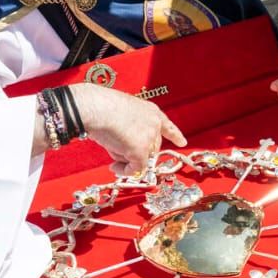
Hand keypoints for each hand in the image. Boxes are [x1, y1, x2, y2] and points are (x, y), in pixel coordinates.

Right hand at [71, 84, 186, 175]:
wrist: (95, 106)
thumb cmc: (100, 106)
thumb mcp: (121, 113)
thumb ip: (129, 128)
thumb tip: (123, 147)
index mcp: (151, 111)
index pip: (167, 125)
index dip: (175, 135)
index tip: (182, 142)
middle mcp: (154, 124)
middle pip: (151, 147)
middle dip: (135, 152)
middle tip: (118, 150)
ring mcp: (148, 138)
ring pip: (141, 158)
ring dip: (124, 158)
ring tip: (109, 146)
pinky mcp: (140, 151)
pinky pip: (136, 169)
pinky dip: (125, 171)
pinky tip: (114, 167)